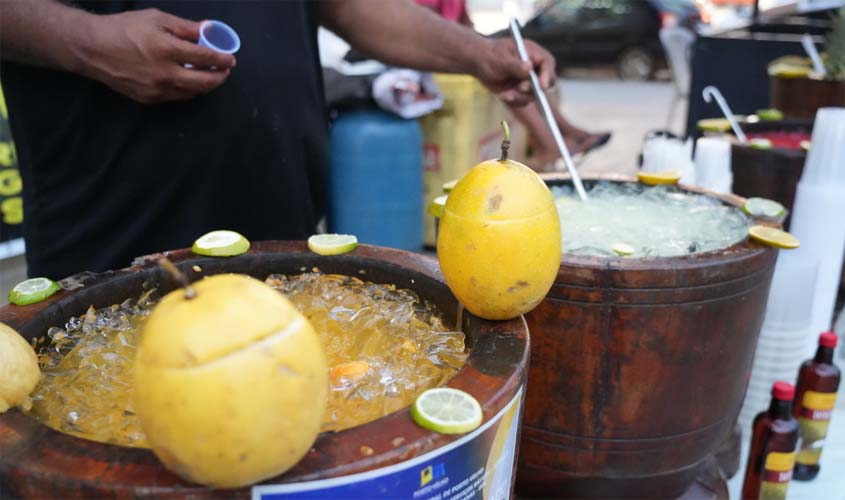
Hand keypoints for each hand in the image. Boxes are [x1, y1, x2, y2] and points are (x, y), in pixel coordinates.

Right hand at [80, 9, 235, 103]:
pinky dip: (187, 90)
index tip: (230, 59)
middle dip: (219, 78)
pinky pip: (176, 97)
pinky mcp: (149, 99)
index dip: (222, 59)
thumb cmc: (124, 28)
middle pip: (203, 83)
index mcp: (167, 50)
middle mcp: (164, 74)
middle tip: (225, 71)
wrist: (92, 48)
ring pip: (191, 93)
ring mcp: (157, 90)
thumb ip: (185, 28)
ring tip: (210, 76)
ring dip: (205, 86)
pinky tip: (189, 81)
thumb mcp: (156, 19)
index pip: (205, 59)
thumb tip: (209, 29)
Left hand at [474, 38, 555, 105]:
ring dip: (519, 97)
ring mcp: (530, 83)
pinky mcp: (522, 94)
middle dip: (534, 89)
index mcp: (535, 55)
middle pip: (546, 83)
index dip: (547, 76)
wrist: (480, 64)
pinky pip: (522, 102)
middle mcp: (536, 69)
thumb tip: (529, 67)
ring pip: (533, 96)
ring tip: (504, 94)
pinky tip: (502, 95)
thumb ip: (515, 64)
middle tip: (519, 88)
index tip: (541, 86)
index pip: (548, 65)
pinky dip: (512, 101)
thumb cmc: (492, 55)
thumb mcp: (501, 58)